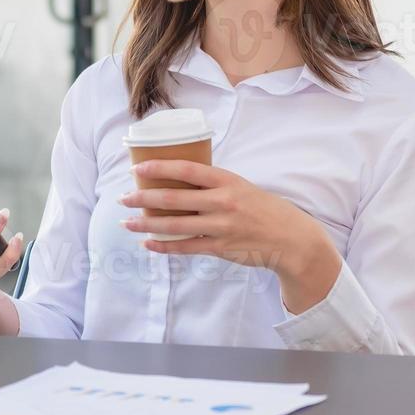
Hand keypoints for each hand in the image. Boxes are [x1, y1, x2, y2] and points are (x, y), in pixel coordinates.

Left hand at [117, 160, 341, 313]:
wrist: (291, 238)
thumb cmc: (262, 209)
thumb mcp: (241, 186)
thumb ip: (213, 184)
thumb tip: (178, 180)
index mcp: (226, 180)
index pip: (186, 169)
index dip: (159, 167)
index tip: (137, 168)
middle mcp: (222, 201)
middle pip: (173, 198)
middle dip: (143, 198)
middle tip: (123, 198)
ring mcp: (221, 226)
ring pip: (174, 225)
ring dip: (146, 224)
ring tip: (126, 222)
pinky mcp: (220, 247)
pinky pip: (186, 247)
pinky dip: (164, 246)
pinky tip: (148, 244)